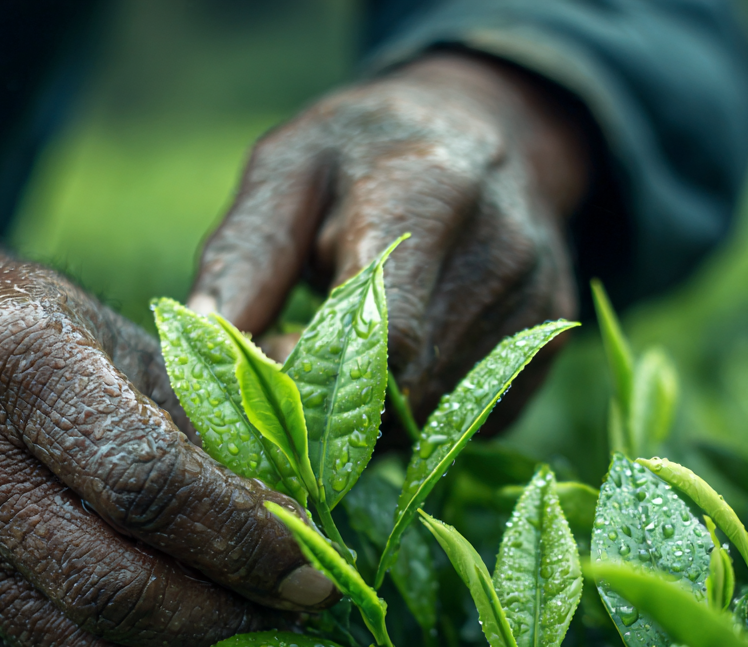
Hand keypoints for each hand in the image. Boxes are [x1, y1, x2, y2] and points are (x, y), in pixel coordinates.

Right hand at [0, 194, 334, 646]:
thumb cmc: (42, 330)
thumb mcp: (129, 337)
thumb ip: (213, 421)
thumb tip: (309, 527)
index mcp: (14, 361)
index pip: (142, 479)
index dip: (241, 536)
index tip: (316, 565)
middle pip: (111, 583)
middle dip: (231, 621)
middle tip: (314, 624)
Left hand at [190, 51, 587, 417]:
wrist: (487, 129)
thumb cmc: (365, 152)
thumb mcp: (289, 169)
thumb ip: (245, 254)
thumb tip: (198, 344)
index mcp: (430, 193)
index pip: (386, 331)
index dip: (315, 376)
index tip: (269, 362)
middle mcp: (501, 251)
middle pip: (409, 386)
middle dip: (335, 400)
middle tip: (296, 360)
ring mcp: (535, 303)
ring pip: (438, 411)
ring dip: (375, 411)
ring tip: (344, 350)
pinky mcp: (549, 343)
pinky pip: (469, 415)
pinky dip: (421, 409)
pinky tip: (399, 357)